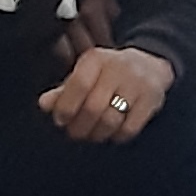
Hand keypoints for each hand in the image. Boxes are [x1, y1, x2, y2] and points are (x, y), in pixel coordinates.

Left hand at [38, 41, 174, 143]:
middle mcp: (118, 67)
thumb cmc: (108, 74)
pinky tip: (112, 134)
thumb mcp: (86, 75)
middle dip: (80, 126)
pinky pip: (130, 128)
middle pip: (93, 107)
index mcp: (97, 59)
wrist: (151, 64)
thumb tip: (43, 104)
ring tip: (92, 135)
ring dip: (97, 134)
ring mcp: (138, 84)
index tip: (60, 120)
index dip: (66, 107)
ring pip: (111, 120)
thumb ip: (64, 91)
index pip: (78, 84)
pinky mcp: (152, 99)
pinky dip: (117, 136)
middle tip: (75, 133)